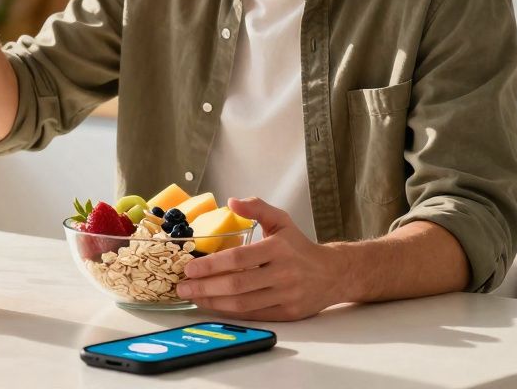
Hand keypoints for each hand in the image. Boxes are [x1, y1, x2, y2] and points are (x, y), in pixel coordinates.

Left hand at [175, 197, 347, 320]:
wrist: (333, 274)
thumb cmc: (299, 246)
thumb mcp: (281, 221)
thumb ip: (257, 208)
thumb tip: (232, 201)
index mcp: (278, 248)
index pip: (239, 258)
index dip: (212, 265)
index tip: (190, 268)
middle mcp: (283, 273)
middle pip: (237, 284)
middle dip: (205, 287)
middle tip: (183, 286)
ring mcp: (286, 296)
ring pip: (243, 304)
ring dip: (214, 302)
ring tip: (193, 297)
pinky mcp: (288, 313)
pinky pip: (254, 315)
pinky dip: (231, 313)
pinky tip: (214, 306)